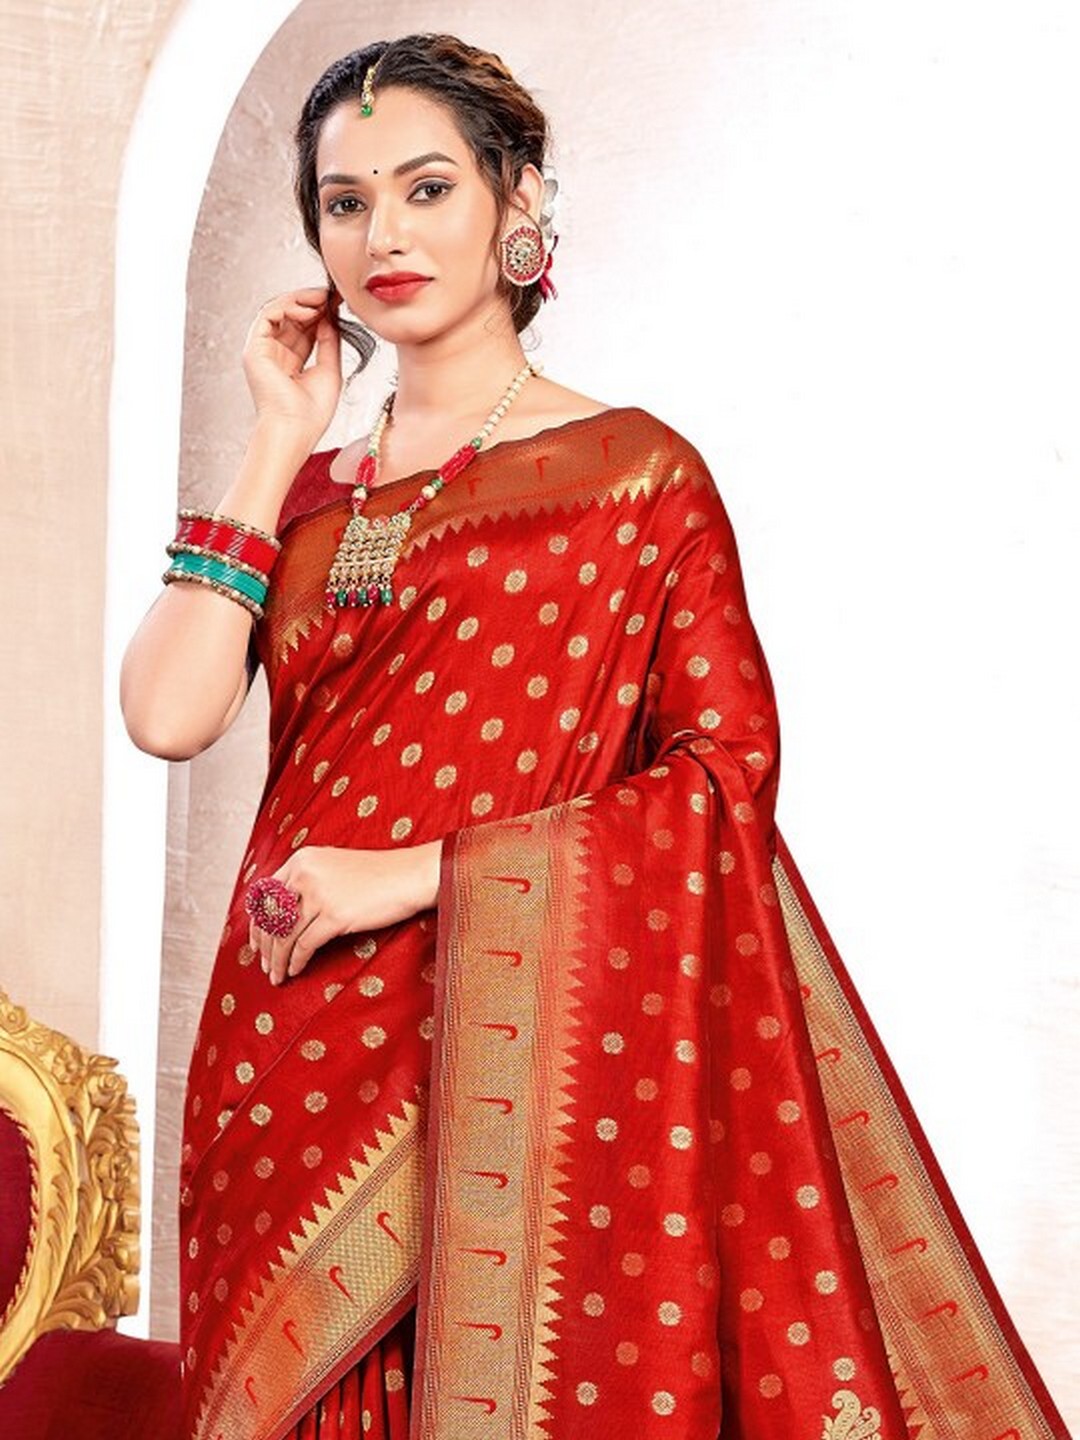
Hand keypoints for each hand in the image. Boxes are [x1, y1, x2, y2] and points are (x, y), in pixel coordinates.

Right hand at [241, 285, 342, 441]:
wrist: (295, 431)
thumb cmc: (312, 412)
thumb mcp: (329, 370)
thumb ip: (329, 341)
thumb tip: (331, 315)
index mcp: (292, 362)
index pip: (305, 328)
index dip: (321, 312)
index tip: (340, 301)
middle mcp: (274, 354)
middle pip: (291, 317)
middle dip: (312, 302)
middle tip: (332, 294)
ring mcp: (262, 350)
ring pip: (277, 311)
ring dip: (300, 300)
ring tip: (322, 299)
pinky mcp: (254, 348)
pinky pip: (267, 315)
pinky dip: (288, 307)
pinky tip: (309, 311)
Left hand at [249, 840, 441, 986]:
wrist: (409, 875)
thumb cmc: (377, 875)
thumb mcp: (334, 867)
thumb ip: (308, 881)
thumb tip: (283, 913)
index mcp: (302, 859)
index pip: (265, 895)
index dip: (258, 924)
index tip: (257, 943)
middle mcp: (305, 873)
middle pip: (271, 918)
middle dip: (265, 947)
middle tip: (265, 966)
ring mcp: (319, 894)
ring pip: (285, 935)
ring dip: (278, 960)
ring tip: (277, 975)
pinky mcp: (335, 915)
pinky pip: (304, 945)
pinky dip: (296, 961)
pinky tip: (295, 970)